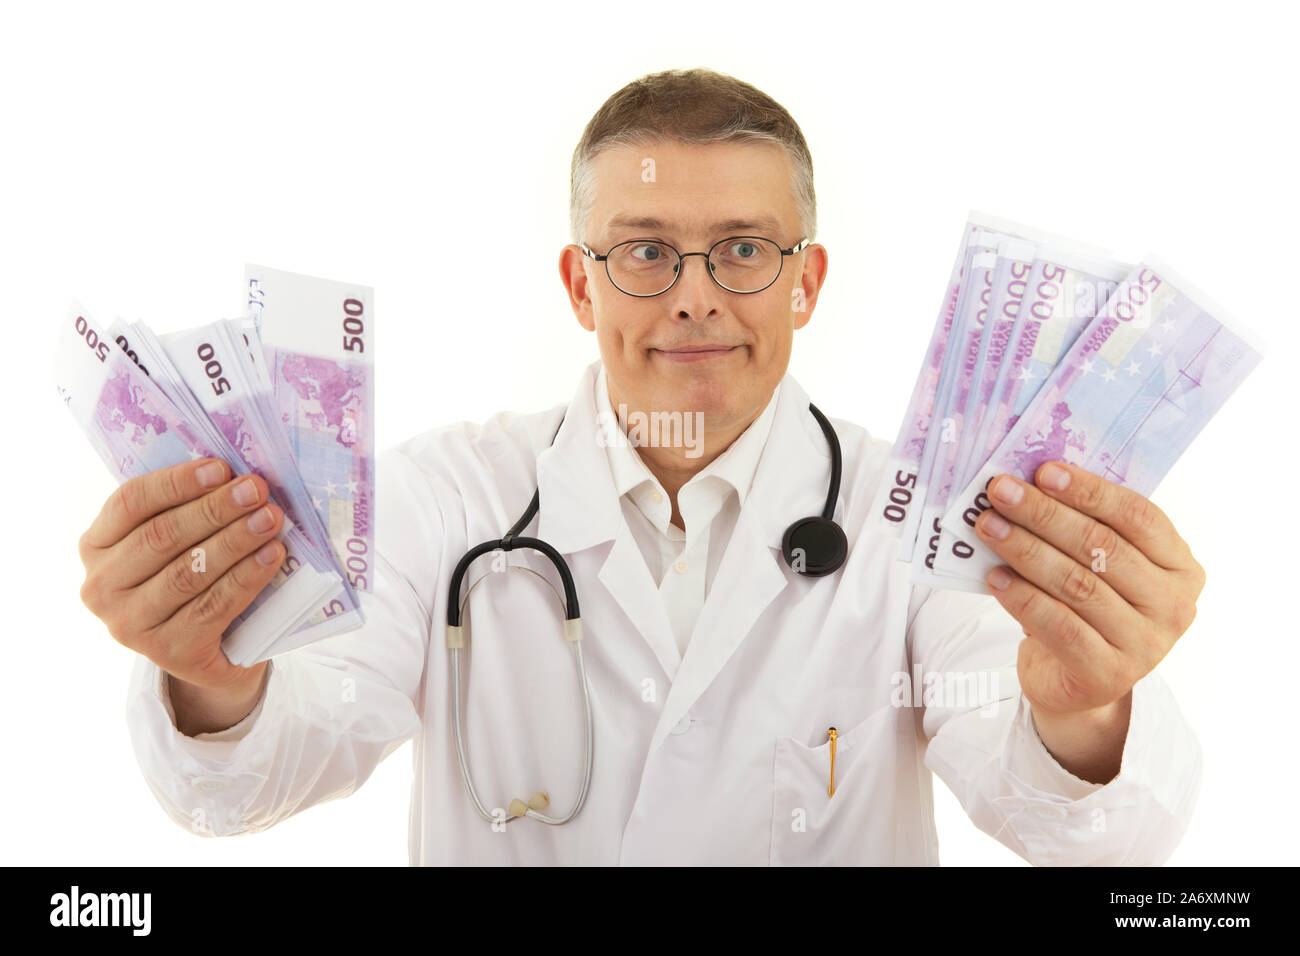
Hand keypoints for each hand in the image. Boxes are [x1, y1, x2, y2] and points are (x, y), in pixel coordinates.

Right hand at [77, 458, 285, 690]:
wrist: (211, 653)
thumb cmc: (194, 578)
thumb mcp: (177, 543)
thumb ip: (189, 508)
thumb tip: (233, 474)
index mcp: (96, 546)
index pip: (130, 503)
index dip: (177, 482)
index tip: (222, 467)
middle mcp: (102, 586)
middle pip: (162, 536)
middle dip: (215, 509)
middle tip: (257, 490)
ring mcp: (129, 624)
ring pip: (189, 572)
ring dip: (235, 540)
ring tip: (270, 518)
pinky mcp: (168, 652)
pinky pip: (213, 606)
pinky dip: (247, 577)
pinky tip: (272, 555)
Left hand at [975, 461, 1204, 720]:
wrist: (1079, 682)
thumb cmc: (1088, 609)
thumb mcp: (1099, 566)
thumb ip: (1084, 526)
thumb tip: (1031, 480)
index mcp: (1181, 567)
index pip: (1138, 517)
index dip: (1089, 491)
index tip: (1043, 471)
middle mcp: (1172, 606)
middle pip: (1102, 546)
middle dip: (1044, 514)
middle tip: (1000, 492)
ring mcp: (1145, 645)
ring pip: (1076, 584)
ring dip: (1025, 549)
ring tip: (988, 527)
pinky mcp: (1107, 674)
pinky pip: (1057, 625)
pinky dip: (1022, 597)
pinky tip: (995, 576)